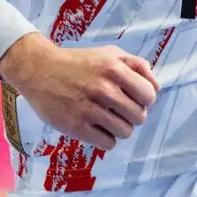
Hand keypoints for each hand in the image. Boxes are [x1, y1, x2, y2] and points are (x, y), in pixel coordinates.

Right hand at [0, 33, 160, 151]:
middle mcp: (104, 89)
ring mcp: (89, 109)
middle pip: (139, 117)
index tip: (135, 99)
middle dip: (133, 115)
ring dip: (120, 128)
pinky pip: (108, 143)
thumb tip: (157, 88)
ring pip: (125, 132)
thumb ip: (137, 65)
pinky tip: (98, 128)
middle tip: (120, 110)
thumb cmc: (79, 62)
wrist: (39, 70)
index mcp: (115, 69)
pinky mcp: (76, 127)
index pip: (149, 96)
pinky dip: (107, 139)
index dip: (145, 100)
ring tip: (108, 119)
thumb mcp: (110, 54)